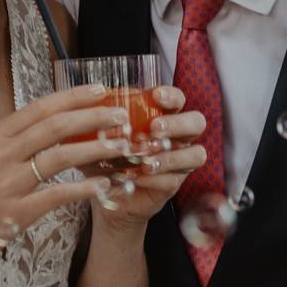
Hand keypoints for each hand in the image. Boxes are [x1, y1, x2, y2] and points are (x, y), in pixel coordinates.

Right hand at [0, 86, 133, 276]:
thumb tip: (44, 125)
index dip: (73, 97)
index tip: (100, 90)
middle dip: (94, 117)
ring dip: (96, 149)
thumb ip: (9, 142)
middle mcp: (0, 155)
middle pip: (55, 126)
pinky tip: (103, 185)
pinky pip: (57, 195)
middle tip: (122, 115)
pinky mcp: (14, 214)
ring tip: (121, 146)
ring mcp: (7, 185)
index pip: (40, 108)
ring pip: (60, 157)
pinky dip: (83, 188)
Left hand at [90, 87, 206, 233]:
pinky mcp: (173, 184)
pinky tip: (137, 177)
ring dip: (171, 156)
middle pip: (197, 122)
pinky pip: (174, 180)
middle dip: (178, 124)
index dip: (171, 96)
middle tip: (155, 128)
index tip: (156, 96)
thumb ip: (101, 121)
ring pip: (195, 154)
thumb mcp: (100, 135)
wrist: (107, 190)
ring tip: (146, 161)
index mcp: (163, 116)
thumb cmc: (105, 155)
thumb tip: (90, 105)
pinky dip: (155, 178)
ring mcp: (179, 161)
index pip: (178, 99)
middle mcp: (177, 136)